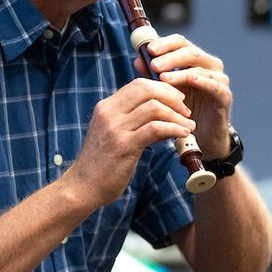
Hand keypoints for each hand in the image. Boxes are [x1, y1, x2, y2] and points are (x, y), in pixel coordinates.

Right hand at [62, 77, 194, 207]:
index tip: (178, 100)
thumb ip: (133, 121)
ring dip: (177, 116)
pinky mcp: (124, 146)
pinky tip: (182, 135)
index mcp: (107, 107)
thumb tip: (164, 115)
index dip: (163, 88)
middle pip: (147, 89)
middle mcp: (109, 113)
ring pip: (154, 108)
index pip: (139, 84)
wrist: (82, 187)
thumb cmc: (101, 163)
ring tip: (189, 126)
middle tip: (186, 111)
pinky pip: (155, 129)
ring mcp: (115, 128)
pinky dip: (174, 129)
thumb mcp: (113, 134)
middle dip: (172, 98)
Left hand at [139, 33, 233, 154]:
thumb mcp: (166, 90)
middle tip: (154, 64)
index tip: (149, 50)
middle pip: (190, 52)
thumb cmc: (183, 110)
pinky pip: (213, 85)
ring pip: (200, 68)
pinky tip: (189, 80)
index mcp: (195, 59)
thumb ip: (154, 75)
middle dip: (170, 57)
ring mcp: (219, 79)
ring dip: (180, 71)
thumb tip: (138, 60)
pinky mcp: (224, 95)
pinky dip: (201, 81)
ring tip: (163, 77)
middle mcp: (210, 65)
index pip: (181, 42)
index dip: (165, 43)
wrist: (201, 136)